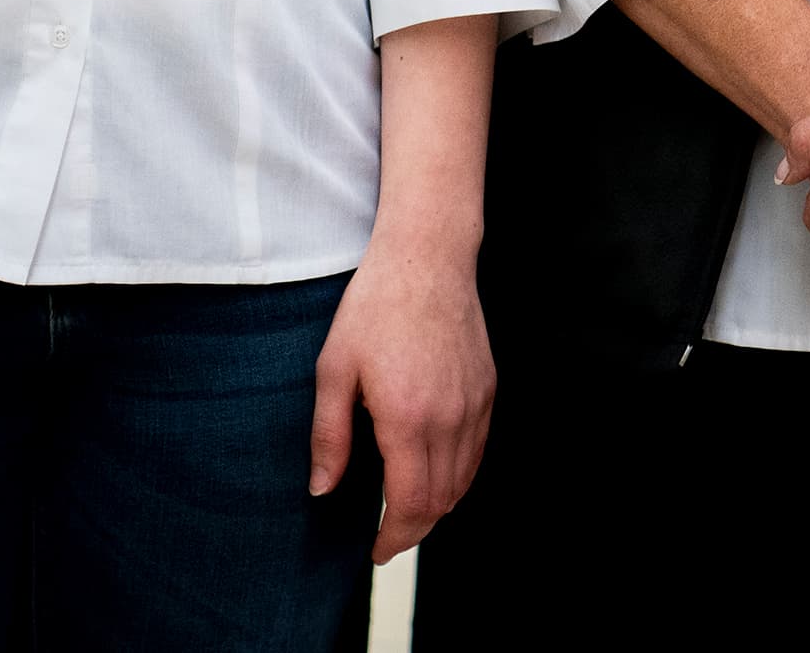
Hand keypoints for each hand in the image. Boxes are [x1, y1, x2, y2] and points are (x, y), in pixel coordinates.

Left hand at [310, 230, 495, 563]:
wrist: (427, 258)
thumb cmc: (373, 308)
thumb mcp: (333, 369)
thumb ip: (328, 437)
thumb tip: (322, 491)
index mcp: (407, 418)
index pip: (411, 504)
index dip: (394, 538)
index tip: (375, 551)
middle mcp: (449, 418)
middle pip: (441, 502)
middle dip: (413, 529)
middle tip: (386, 537)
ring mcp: (474, 404)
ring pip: (463, 480)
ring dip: (436, 506)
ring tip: (406, 512)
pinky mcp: (487, 389)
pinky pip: (477, 450)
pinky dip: (458, 475)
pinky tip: (434, 473)